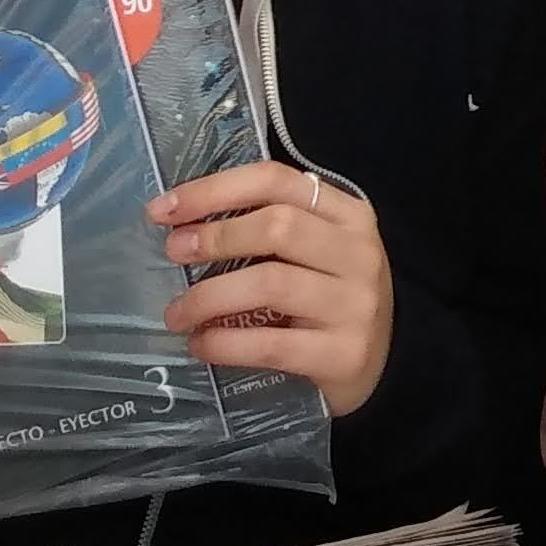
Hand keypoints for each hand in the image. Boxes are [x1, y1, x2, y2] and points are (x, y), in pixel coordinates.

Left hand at [157, 162, 393, 413]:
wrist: (382, 364)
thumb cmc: (331, 297)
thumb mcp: (316, 251)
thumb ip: (271, 228)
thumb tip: (182, 224)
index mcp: (349, 214)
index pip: (277, 181)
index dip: (214, 190)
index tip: (162, 210)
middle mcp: (358, 253)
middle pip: (278, 226)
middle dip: (215, 237)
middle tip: (172, 254)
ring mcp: (355, 304)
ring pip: (271, 283)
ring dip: (209, 297)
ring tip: (176, 314)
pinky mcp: (344, 353)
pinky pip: (272, 343)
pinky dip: (225, 343)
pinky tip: (201, 344)